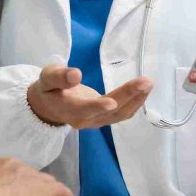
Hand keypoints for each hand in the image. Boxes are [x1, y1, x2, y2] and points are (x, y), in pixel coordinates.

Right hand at [27, 64, 152, 129]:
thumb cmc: (48, 89)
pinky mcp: (104, 119)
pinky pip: (122, 114)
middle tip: (145, 81)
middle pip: (109, 111)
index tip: (112, 102)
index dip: (97, 106)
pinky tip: (144, 91)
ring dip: (136, 100)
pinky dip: (135, 103)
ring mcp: (96, 121)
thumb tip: (75, 74)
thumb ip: (59, 77)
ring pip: (119, 114)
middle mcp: (85, 120)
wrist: (49, 106)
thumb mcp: (47, 78)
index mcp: (68, 109)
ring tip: (148, 84)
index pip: (84, 109)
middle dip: (128, 96)